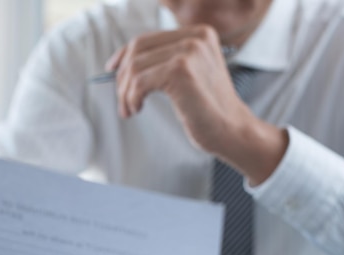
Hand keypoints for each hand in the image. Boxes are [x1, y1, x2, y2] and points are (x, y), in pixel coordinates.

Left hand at [107, 25, 287, 185]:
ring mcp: (189, 52)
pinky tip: (137, 109)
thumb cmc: (207, 110)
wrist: (231, 131)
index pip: (147, 39)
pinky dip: (131, 98)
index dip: (123, 55)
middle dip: (122, 78)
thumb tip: (120, 65)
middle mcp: (195, 37)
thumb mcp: (188, 76)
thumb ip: (164, 63)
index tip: (111, 70)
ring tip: (129, 110)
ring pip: (134, 68)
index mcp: (199, 34)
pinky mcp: (181, 71)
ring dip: (125, 92)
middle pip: (137, 50)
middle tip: (123, 102)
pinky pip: (139, 82)